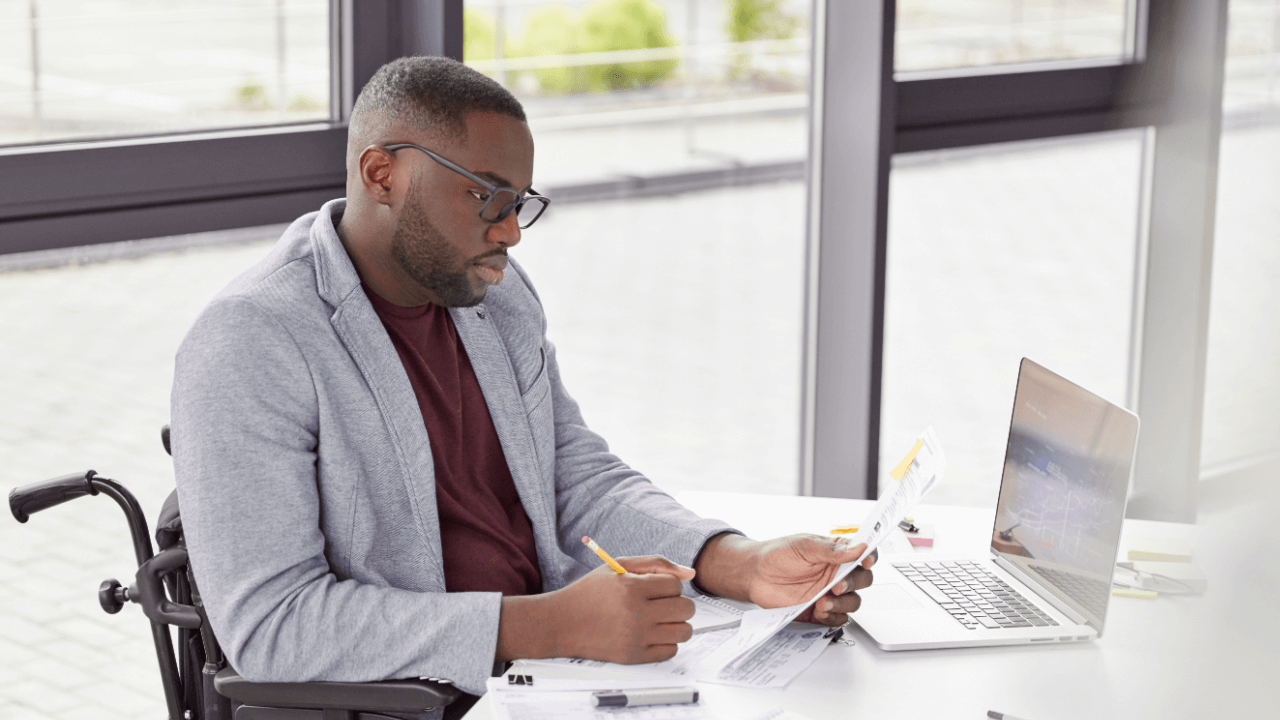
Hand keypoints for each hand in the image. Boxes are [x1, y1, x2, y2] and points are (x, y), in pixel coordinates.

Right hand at [497, 556, 696, 664]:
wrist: (561, 623)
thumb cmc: (589, 593)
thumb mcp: (618, 567)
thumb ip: (656, 564)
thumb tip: (689, 573)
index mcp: (631, 588)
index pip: (676, 586)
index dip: (669, 585)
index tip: (656, 588)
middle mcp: (635, 614)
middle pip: (686, 609)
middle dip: (678, 604)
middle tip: (662, 604)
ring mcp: (635, 638)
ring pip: (684, 632)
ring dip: (677, 624)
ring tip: (661, 620)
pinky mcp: (633, 657)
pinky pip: (671, 651)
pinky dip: (666, 643)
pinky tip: (651, 634)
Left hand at [693, 533, 876, 627]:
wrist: (756, 574)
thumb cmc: (778, 555)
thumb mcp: (804, 546)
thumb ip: (832, 549)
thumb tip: (858, 547)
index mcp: (837, 554)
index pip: (864, 555)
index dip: (870, 558)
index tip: (866, 561)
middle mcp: (837, 574)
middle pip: (863, 580)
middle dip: (854, 584)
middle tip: (837, 585)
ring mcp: (830, 594)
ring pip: (853, 602)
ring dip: (843, 604)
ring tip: (823, 601)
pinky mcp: (820, 611)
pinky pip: (839, 619)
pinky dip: (833, 617)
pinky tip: (819, 611)